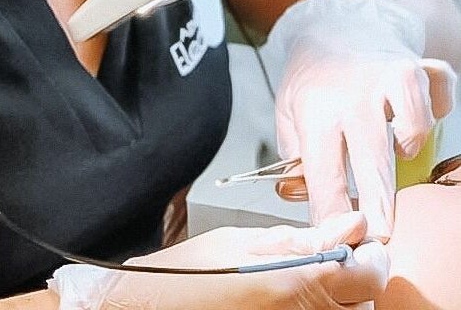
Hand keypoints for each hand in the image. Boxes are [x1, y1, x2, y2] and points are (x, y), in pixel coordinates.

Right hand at [48, 212, 387, 308]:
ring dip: (336, 297)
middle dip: (353, 277)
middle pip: (364, 300)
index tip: (355, 242)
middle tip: (324, 256)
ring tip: (302, 278)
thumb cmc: (190, 272)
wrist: (154, 306)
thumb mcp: (246, 239)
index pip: (372, 272)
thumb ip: (304, 237)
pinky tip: (286, 297)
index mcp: (298, 285)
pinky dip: (313, 308)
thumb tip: (351, 224)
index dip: (369, 253)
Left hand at [260, 0, 455, 239]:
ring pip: (414, 130)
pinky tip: (407, 114)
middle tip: (382, 237)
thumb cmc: (311, 81)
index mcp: (314, 108)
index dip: (332, 211)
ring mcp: (392, 77)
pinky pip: (439, 104)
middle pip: (373, 160)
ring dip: (404, 148)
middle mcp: (355, 93)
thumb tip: (306, 196)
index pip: (324, 171)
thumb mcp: (285, 113)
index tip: (338, 238)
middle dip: (380, 205)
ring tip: (386, 145)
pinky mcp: (421, 68)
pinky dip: (431, 115)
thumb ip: (294, 155)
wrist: (336, 26)